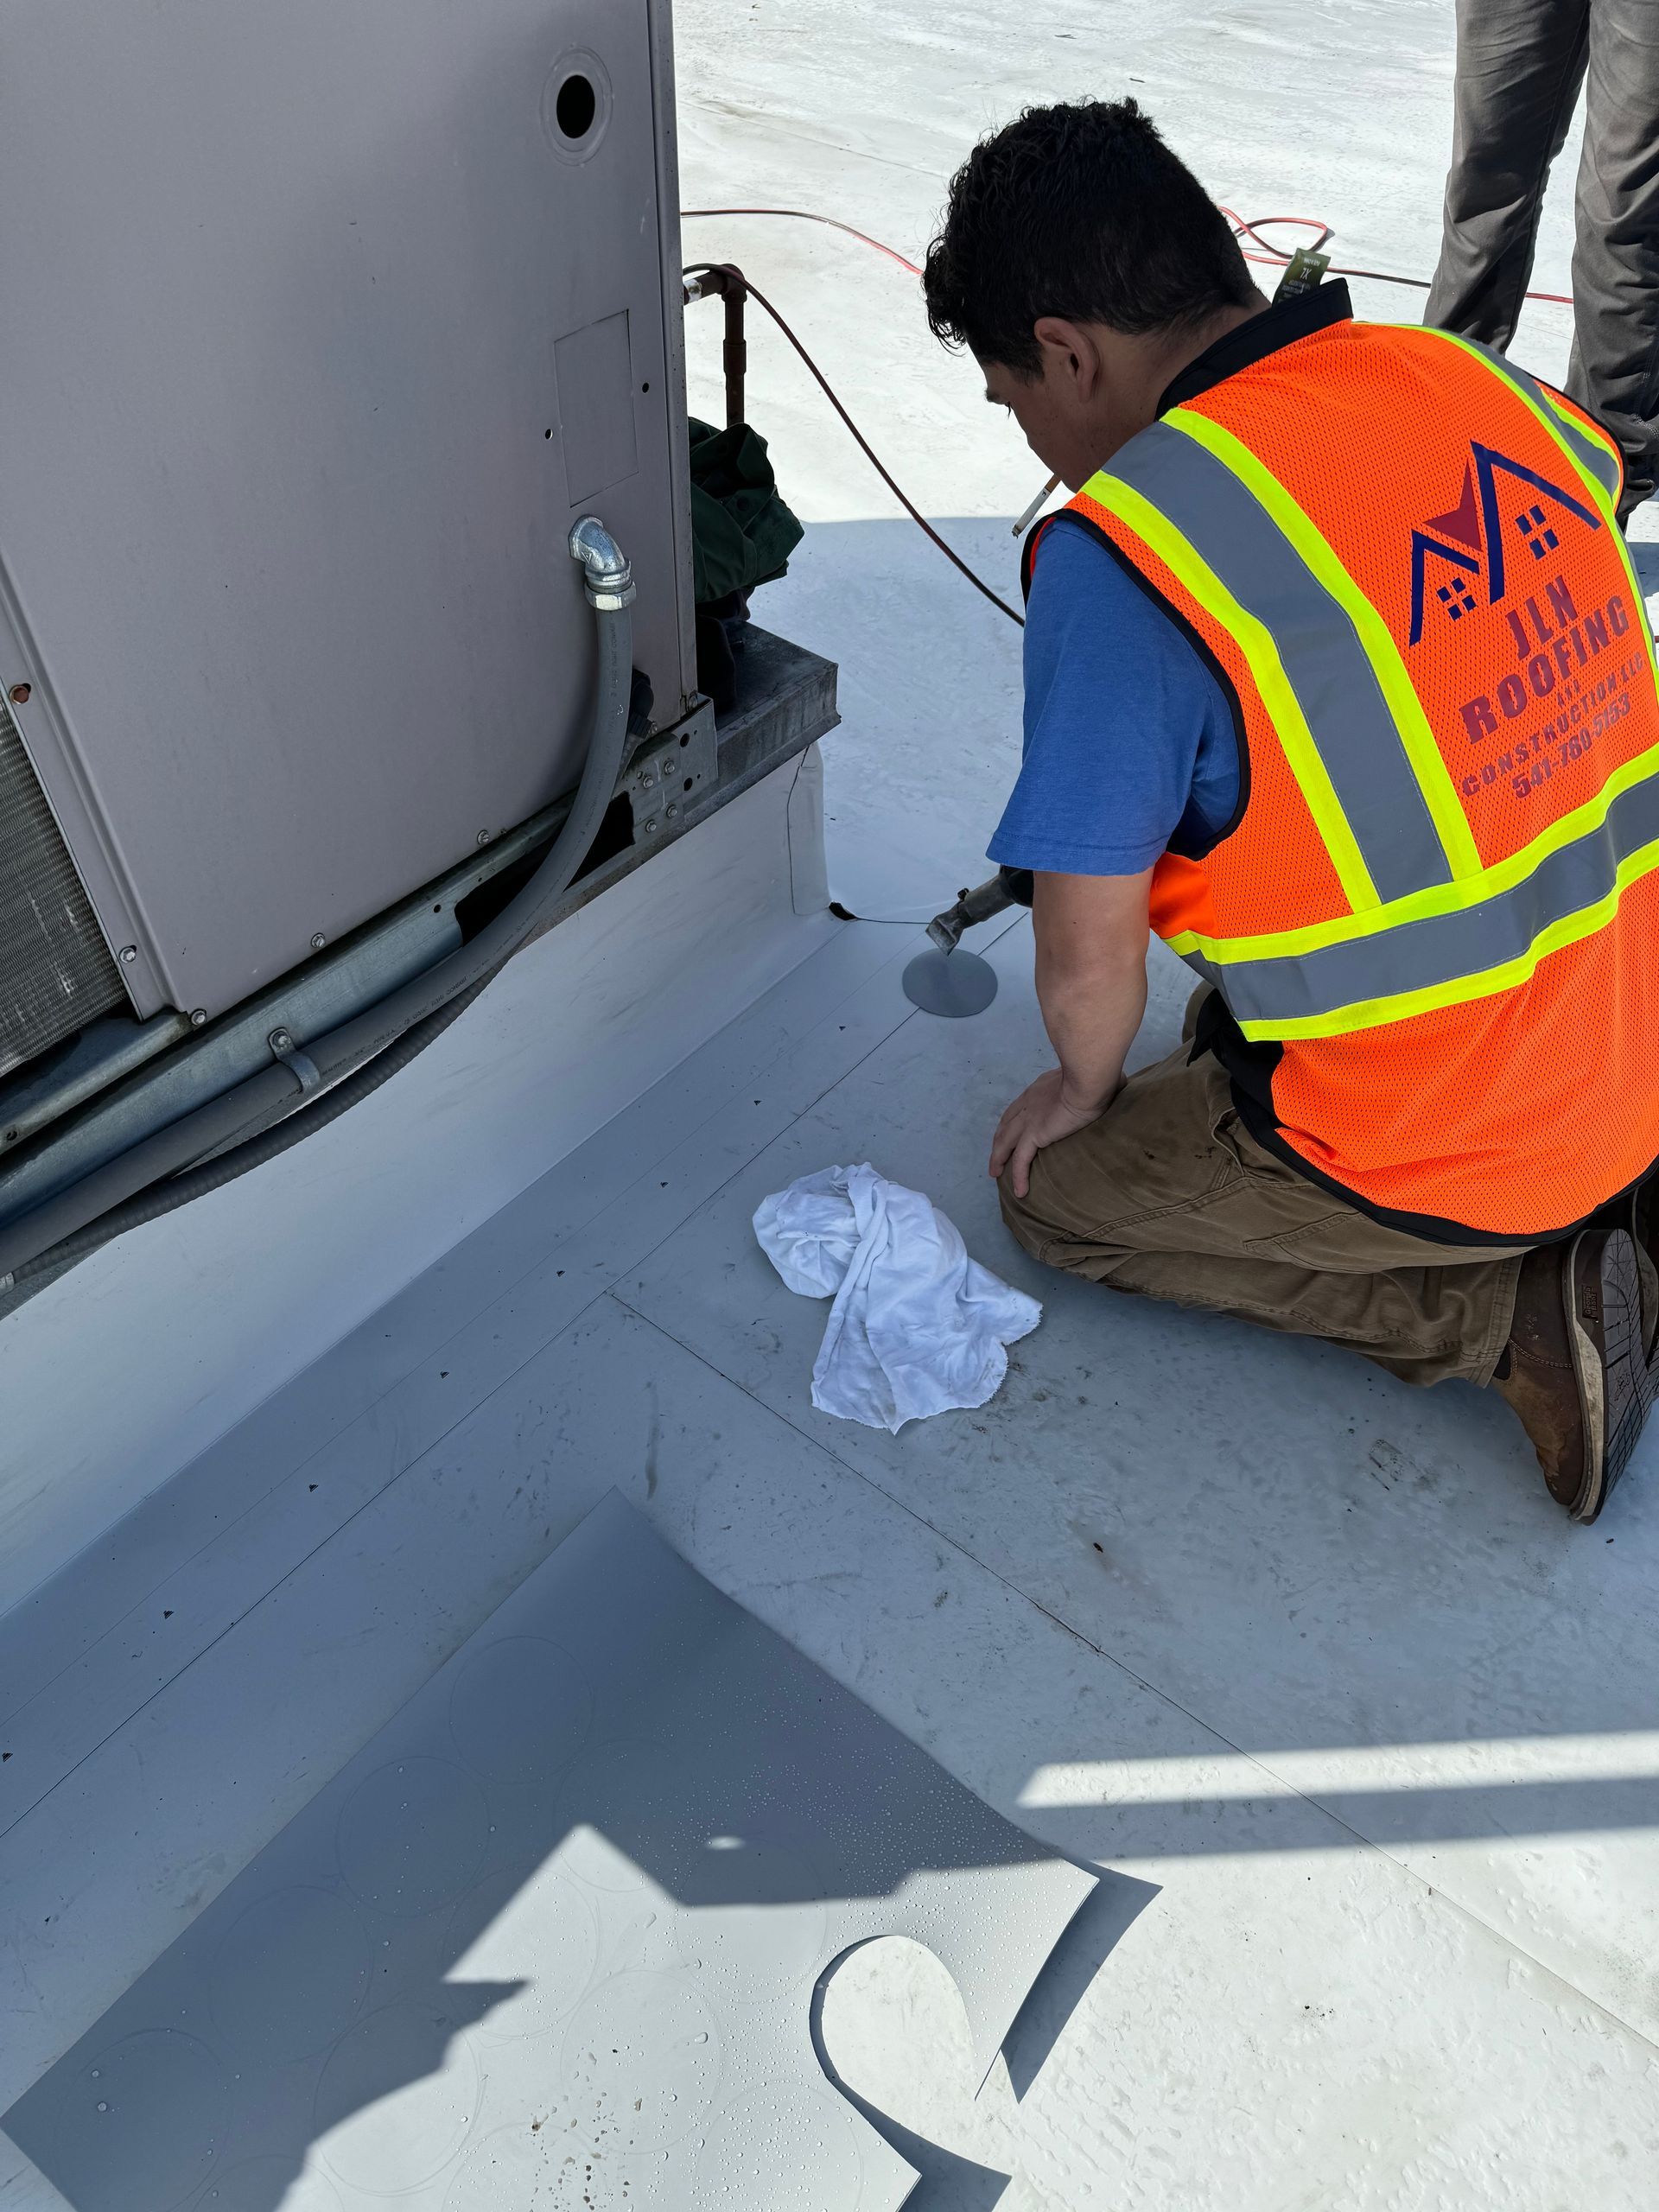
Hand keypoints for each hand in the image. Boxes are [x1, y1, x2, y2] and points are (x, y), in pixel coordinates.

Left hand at [989, 1068, 1110, 1198]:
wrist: (1089, 1081)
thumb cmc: (1096, 1078)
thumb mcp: (1089, 1081)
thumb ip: (1095, 1086)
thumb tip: (1116, 1086)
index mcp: (1040, 1089)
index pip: (1020, 1106)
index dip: (1012, 1119)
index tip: (1010, 1129)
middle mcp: (1029, 1102)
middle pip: (1006, 1124)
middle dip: (999, 1139)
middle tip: (996, 1154)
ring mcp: (1029, 1119)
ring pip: (1005, 1142)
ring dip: (998, 1158)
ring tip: (995, 1173)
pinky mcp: (1034, 1134)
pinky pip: (1021, 1160)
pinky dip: (1018, 1176)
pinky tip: (1019, 1191)